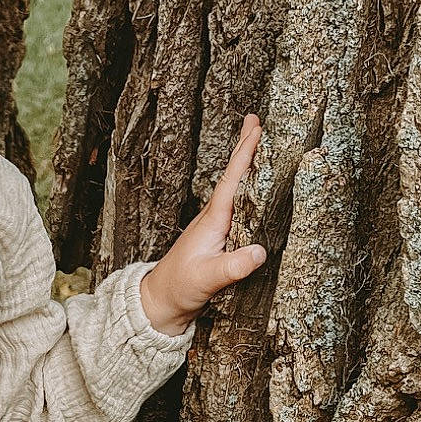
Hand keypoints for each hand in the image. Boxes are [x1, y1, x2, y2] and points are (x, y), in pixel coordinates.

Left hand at [139, 114, 267, 334]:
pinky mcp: (219, 238)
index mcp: (212, 221)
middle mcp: (213, 218)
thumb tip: (259, 252)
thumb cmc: (180, 288)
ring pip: (235, 189)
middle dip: (245, 148)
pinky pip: (237, 205)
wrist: (161, 303)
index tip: (255, 129)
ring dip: (247, 164)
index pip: (231, 182)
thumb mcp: (207, 279)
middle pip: (233, 177)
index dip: (244, 156)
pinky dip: (246, 188)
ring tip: (259, 141)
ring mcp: (215, 227)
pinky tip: (254, 185)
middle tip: (256, 118)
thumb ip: (232, 267)